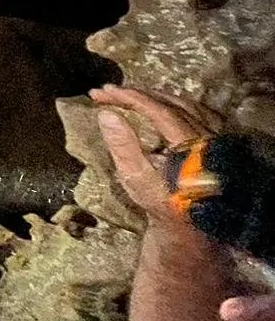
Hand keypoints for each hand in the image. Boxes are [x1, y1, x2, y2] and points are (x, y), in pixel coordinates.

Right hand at [91, 85, 212, 219]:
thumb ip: (123, 146)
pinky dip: (172, 104)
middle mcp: (210, 137)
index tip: (103, 93)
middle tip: (109, 92)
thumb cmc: (162, 205)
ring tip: (129, 95)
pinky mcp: (217, 142)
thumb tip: (107, 114)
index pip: (159, 111)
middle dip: (139, 94)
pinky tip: (157, 105)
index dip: (130, 98)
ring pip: (186, 105)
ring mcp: (217, 139)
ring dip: (155, 96)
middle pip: (173, 103)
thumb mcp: (137, 180)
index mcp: (192, 147)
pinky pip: (196, 112)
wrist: (190, 227)